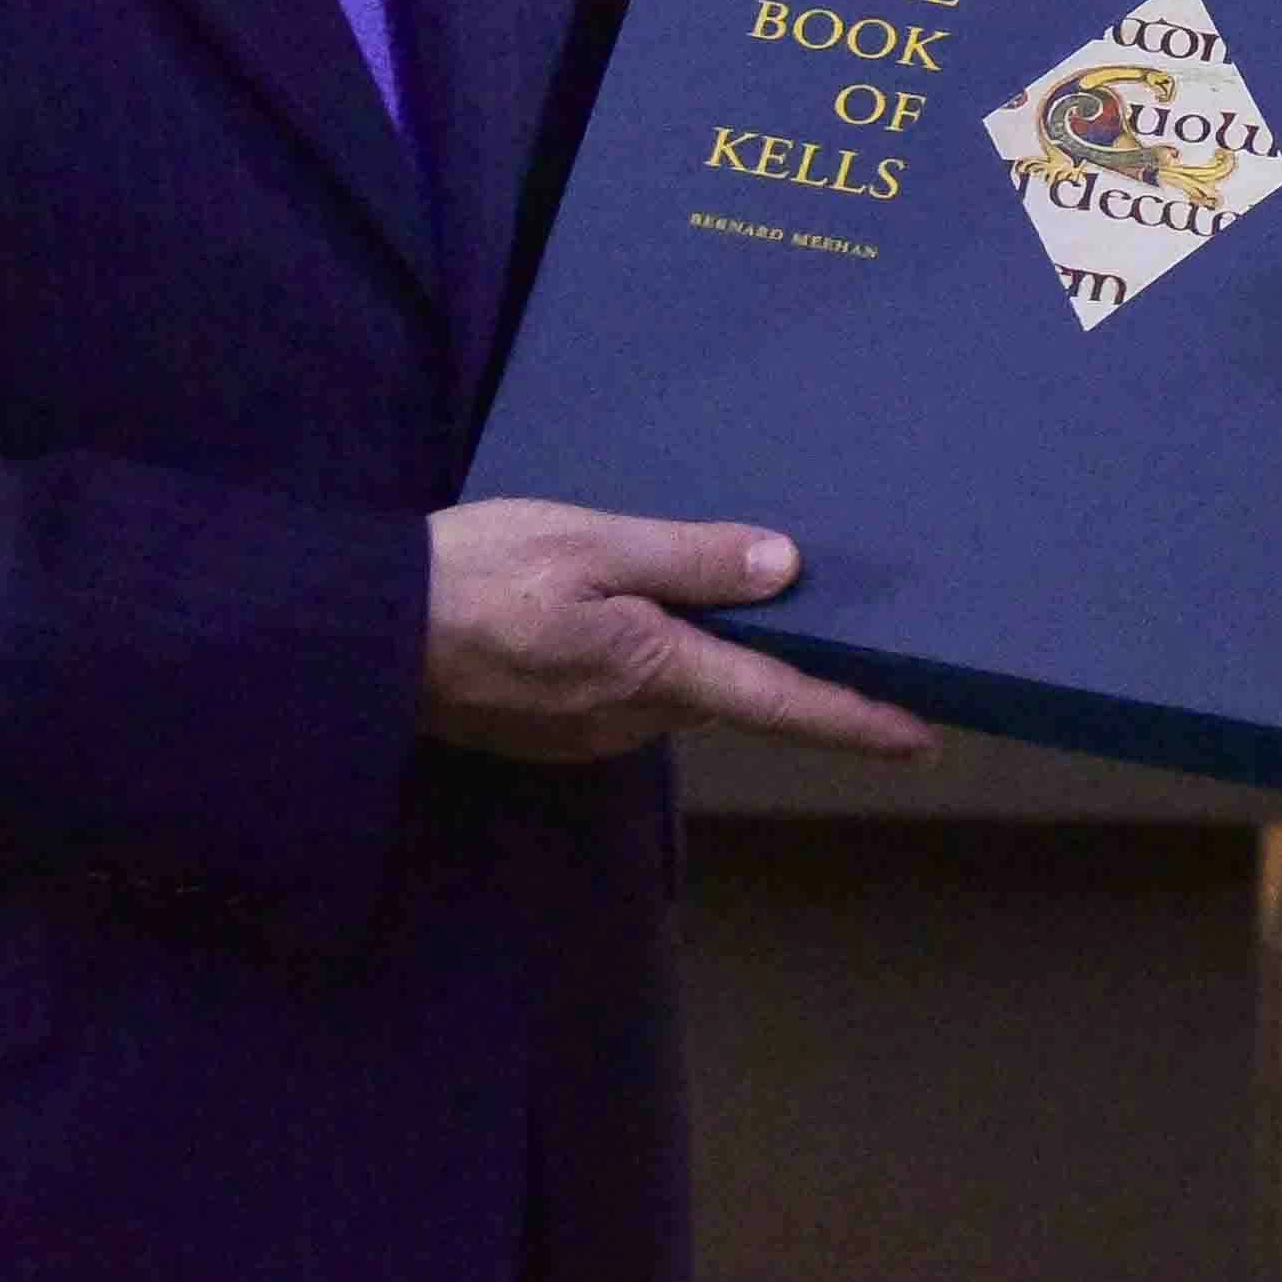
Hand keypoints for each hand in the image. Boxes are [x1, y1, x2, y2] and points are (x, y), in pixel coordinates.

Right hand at [416, 497, 937, 763]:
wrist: (358, 637)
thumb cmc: (476, 576)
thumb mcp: (588, 541)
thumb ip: (688, 560)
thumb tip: (785, 569)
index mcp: (654, 672)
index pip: (780, 703)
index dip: (857, 721)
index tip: (923, 740)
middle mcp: (631, 719)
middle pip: (729, 693)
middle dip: (774, 664)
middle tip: (826, 618)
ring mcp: (587, 731)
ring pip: (676, 689)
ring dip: (701, 652)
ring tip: (722, 594)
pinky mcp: (549, 727)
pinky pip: (626, 689)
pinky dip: (648, 654)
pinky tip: (629, 610)